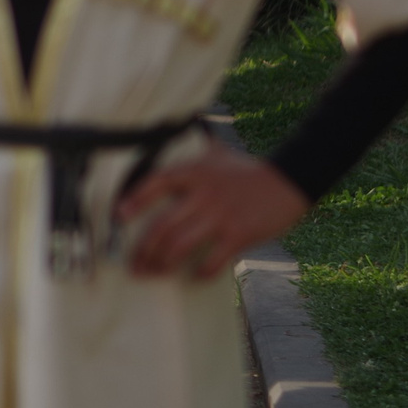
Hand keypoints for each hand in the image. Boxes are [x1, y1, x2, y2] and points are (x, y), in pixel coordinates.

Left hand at [118, 145, 309, 279]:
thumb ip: (191, 149)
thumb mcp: (216, 153)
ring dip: (162, 264)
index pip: (155, 184)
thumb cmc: (246, 170)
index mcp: (194, 173)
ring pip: (180, 246)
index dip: (134, 200)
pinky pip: (213, 260)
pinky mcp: (239, 235)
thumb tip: (169, 130)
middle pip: (162, 225)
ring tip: (153, 273)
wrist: (290, 181)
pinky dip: (200, 273)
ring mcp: (221, 216)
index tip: (117, 217)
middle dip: (143, 249)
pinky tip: (192, 278)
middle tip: (133, 264)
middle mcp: (203, 194)